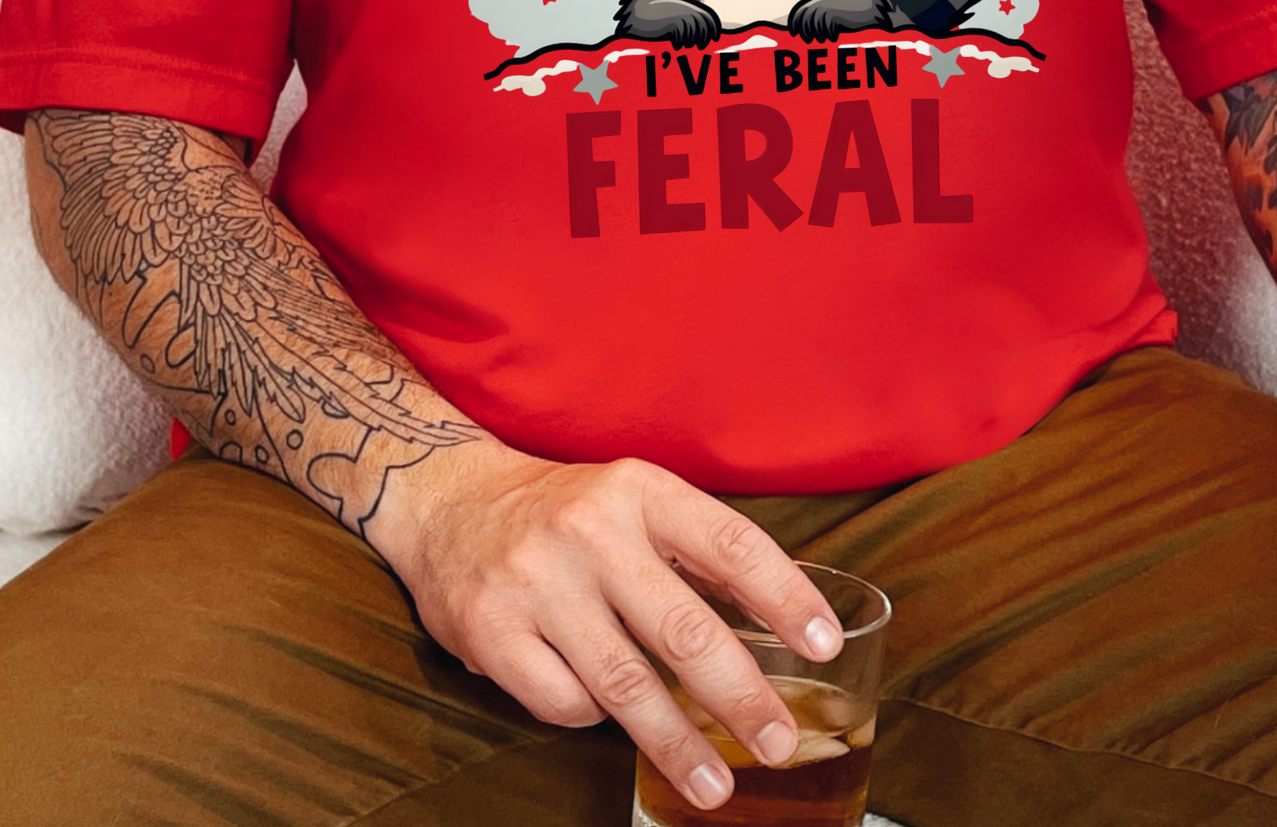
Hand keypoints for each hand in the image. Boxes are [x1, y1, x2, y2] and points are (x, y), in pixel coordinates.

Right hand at [372, 443, 841, 812]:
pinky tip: (602, 709)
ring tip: (716, 785)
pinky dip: (593, 717)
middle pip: (684, 631)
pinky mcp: (492, 631)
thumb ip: (699, 551)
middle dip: (741, 698)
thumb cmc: (568, 511)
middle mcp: (591, 530)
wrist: (451, 500)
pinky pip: (565, 703)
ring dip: (678, 744)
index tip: (825, 644)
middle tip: (780, 742)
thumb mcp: (637, 500)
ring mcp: (537, 583)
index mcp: (641, 490)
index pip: (732, 544)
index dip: (785, 597)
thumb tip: (783, 618)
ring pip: (625, 685)